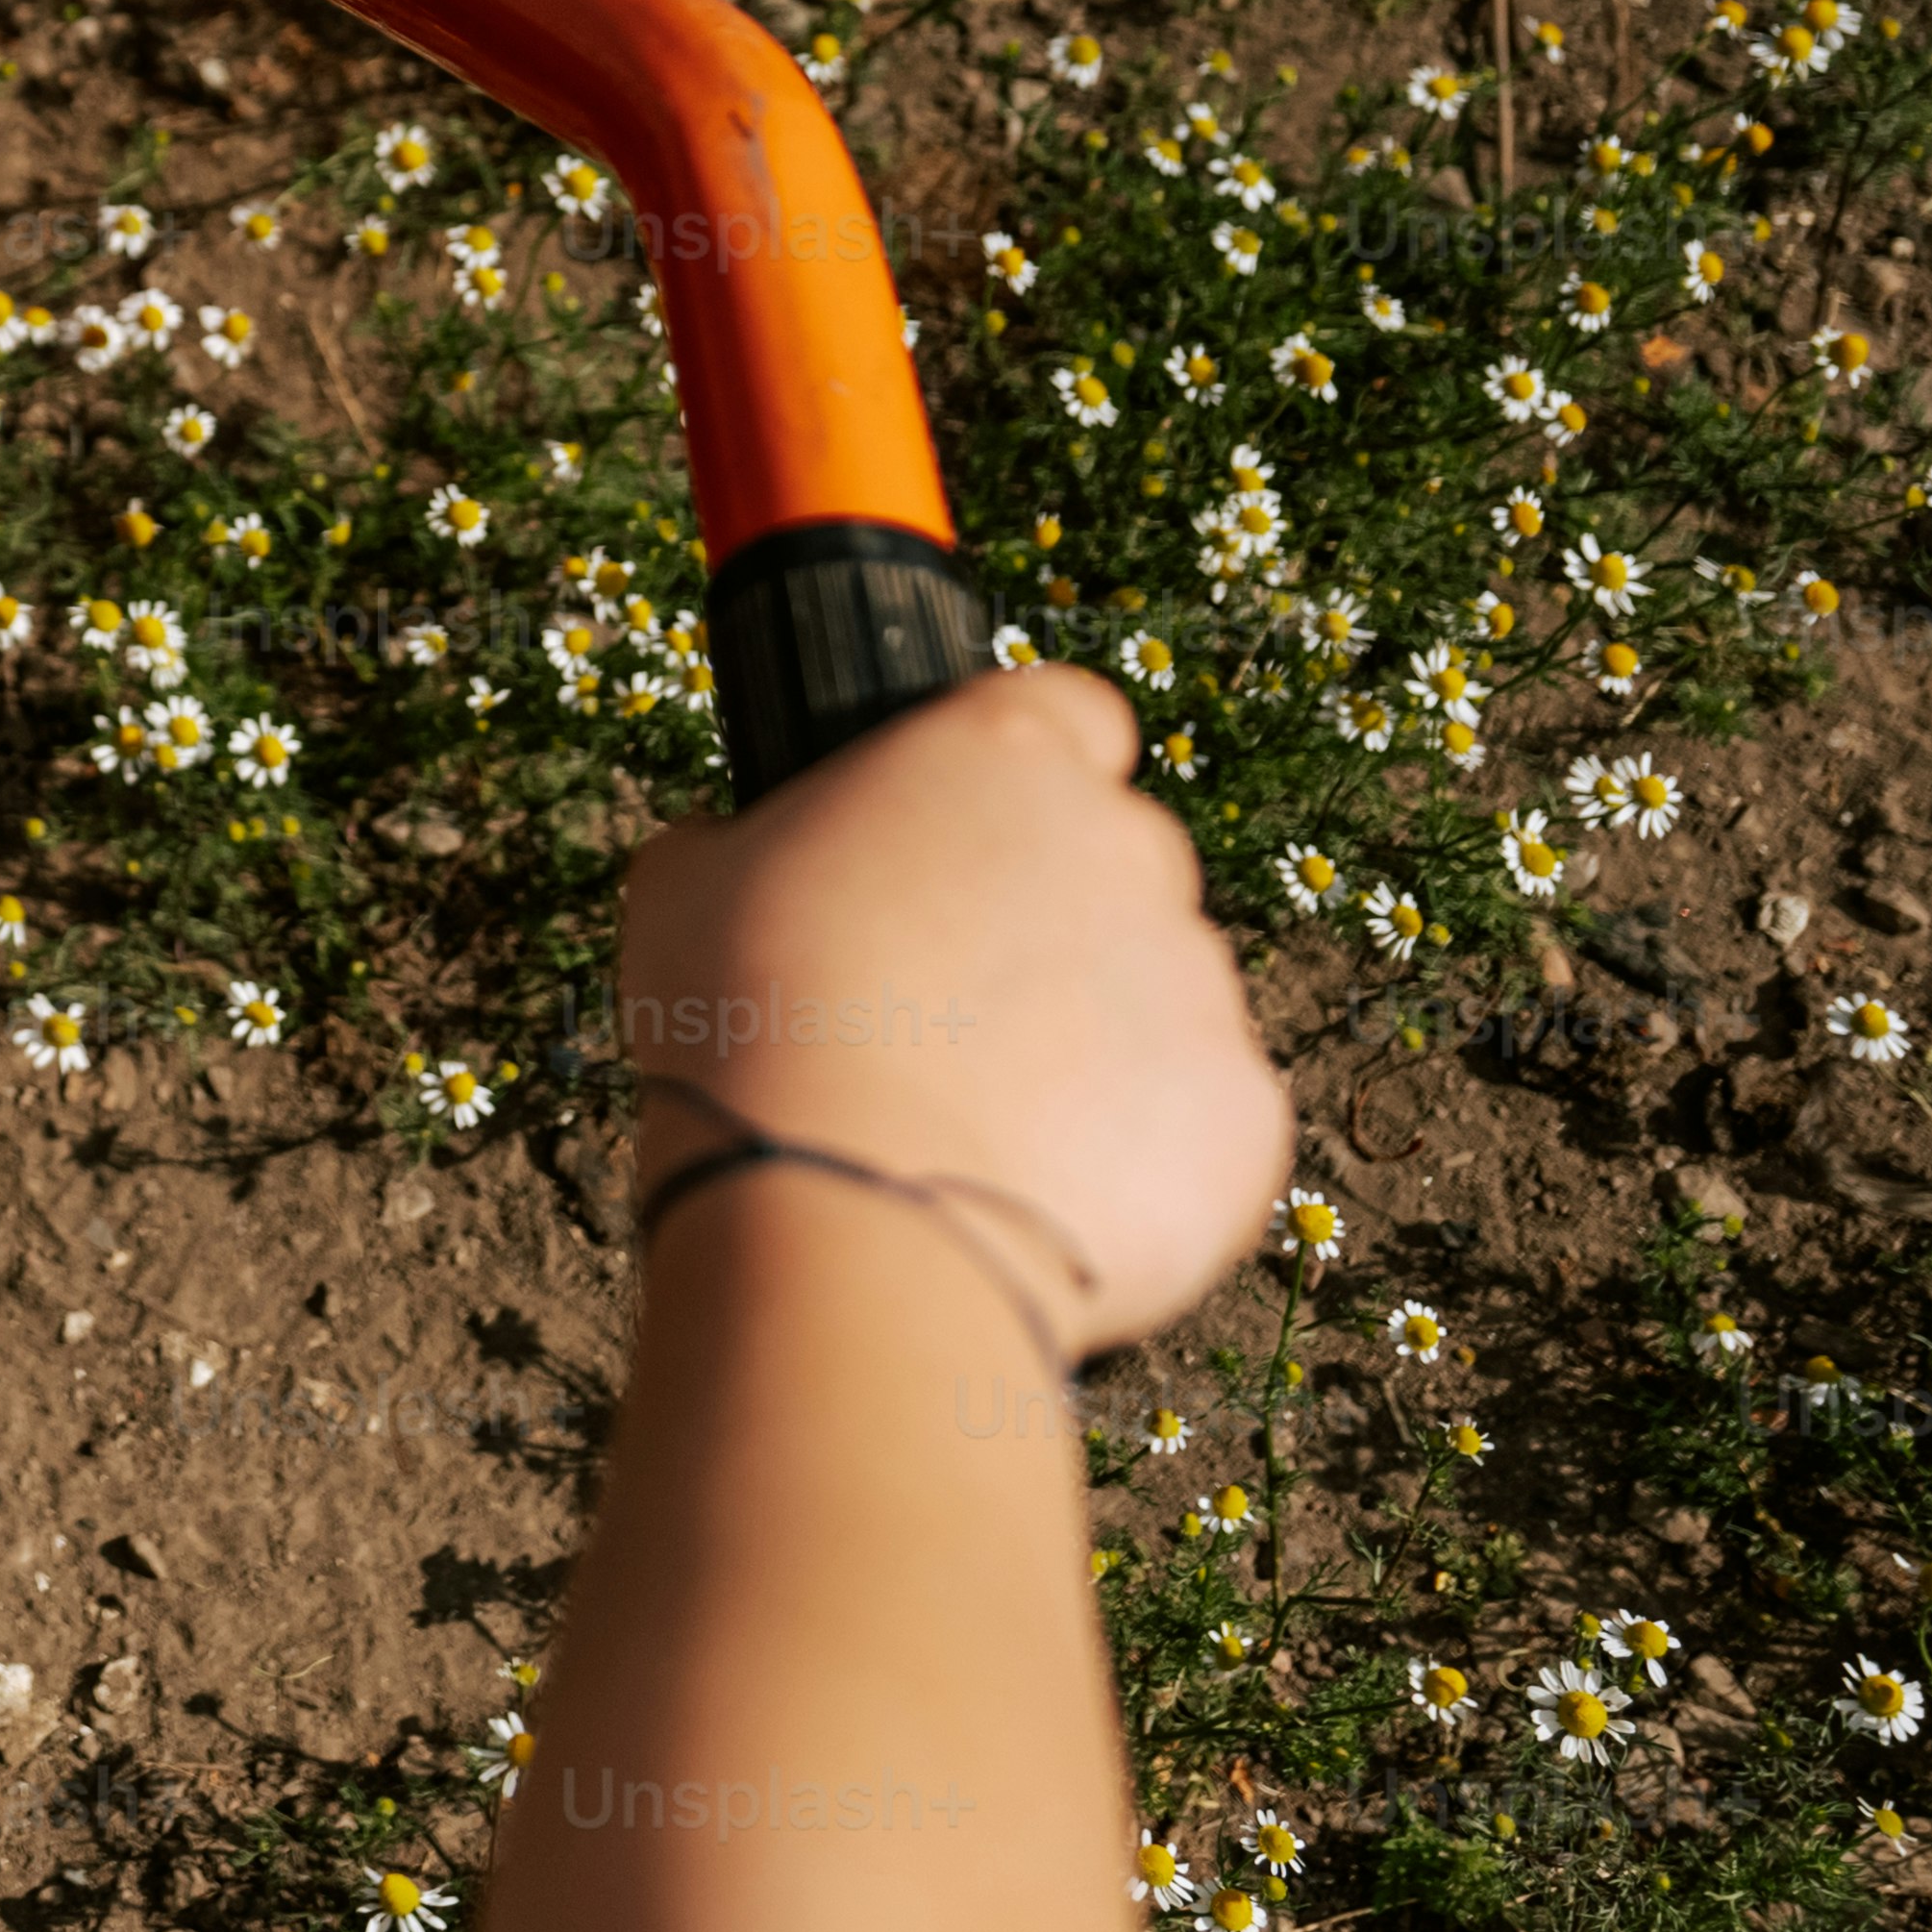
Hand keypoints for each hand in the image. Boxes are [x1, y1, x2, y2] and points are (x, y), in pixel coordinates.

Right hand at [608, 663, 1283, 1354]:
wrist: (843, 1219)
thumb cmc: (745, 1030)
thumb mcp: (686, 885)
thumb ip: (748, 836)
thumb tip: (740, 849)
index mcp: (1002, 754)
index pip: (1067, 713)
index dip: (1023, 773)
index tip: (970, 836)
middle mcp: (1126, 844)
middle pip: (1119, 858)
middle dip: (1055, 918)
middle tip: (950, 1005)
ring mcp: (1200, 981)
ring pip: (1161, 994)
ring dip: (1096, 1036)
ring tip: (979, 1121)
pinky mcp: (1245, 1111)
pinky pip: (1203, 1116)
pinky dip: (1143, 1151)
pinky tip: (1040, 1188)